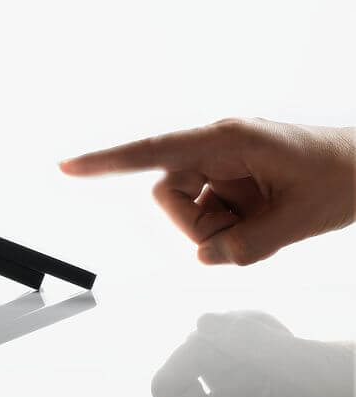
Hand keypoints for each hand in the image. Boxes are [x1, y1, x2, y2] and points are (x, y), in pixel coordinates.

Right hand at [60, 118, 354, 264]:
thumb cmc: (343, 176)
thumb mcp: (299, 219)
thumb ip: (246, 245)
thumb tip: (203, 255)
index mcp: (228, 140)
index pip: (154, 152)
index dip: (107, 161)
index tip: (67, 168)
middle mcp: (216, 148)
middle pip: (168, 194)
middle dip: (197, 225)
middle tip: (245, 234)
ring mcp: (221, 164)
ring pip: (185, 209)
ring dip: (216, 228)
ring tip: (265, 222)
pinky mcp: (228, 180)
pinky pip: (207, 213)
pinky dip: (229, 229)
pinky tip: (263, 219)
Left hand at [60, 311, 354, 396]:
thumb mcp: (282, 390)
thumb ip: (238, 360)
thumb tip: (203, 323)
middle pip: (177, 370)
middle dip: (217, 362)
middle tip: (269, 377)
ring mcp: (216, 384)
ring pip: (205, 339)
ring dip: (248, 343)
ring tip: (286, 362)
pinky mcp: (230, 356)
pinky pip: (227, 326)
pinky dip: (258, 330)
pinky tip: (283, 343)